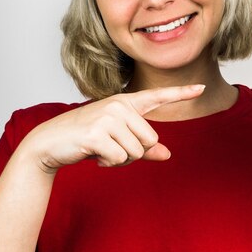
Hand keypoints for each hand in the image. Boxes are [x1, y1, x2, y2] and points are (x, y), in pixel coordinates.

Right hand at [19, 85, 204, 173]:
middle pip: (150, 139)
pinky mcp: (97, 133)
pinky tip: (94, 155)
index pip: (158, 96)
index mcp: (126, 103)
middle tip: (112, 147)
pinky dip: (109, 163)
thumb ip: (144, 147)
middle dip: (134, 152)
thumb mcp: (117, 140)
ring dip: (120, 159)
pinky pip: (120, 158)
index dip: (182, 93)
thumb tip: (168, 155)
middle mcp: (119, 105)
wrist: (49, 143)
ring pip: (137, 151)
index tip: (202, 87)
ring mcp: (108, 117)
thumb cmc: (87, 139)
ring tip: (101, 150)